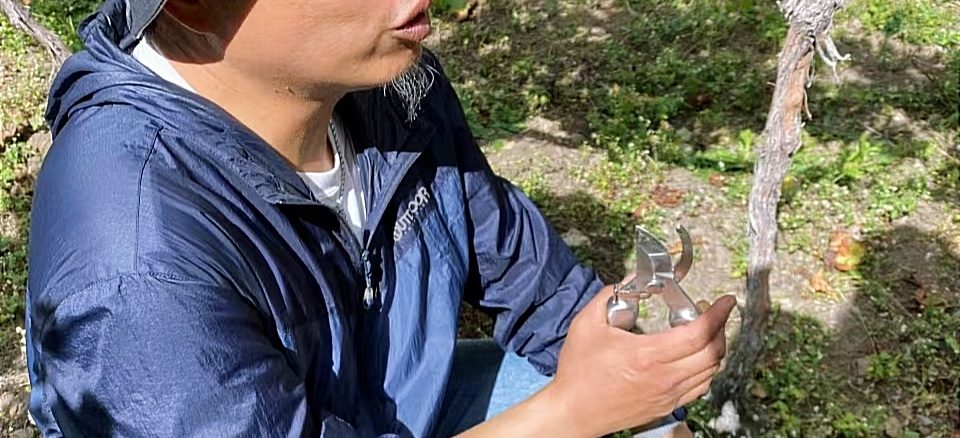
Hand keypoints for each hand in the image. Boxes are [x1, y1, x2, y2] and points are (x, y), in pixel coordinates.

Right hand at [544, 285, 735, 436]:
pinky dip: (705, 369)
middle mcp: (663, 378)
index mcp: (646, 355)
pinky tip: (695, 357)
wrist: (574, 411)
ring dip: (715, 348)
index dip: (718, 314)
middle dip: (721, 328)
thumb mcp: (587, 324)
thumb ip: (610, 295)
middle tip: (715, 313)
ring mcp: (667, 395)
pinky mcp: (665, 406)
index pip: (698, 334)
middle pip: (712, 353)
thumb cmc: (578, 370)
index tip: (726, 302)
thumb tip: (631, 279)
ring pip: (710, 371)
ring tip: (705, 332)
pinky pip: (700, 387)